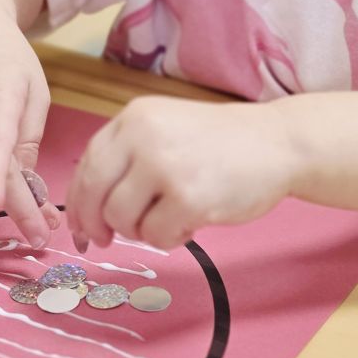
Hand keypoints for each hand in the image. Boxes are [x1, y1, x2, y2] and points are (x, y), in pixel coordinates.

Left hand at [64, 96, 295, 250]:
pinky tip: (191, 223)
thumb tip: (88, 206)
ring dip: (141, 230)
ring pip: (121, 219)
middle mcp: (143, 137)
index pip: (87, 164)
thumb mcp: (167, 128)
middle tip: (105, 239)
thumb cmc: (223, 142)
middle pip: (95, 194)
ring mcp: (164, 167)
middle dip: (95, 224)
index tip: (80, 225)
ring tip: (170, 219)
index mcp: (134, 118)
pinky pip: (155, 236)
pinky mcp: (188, 199)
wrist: (278, 143)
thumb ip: (129, 155)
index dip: (78, 201)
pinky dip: (169, 239)